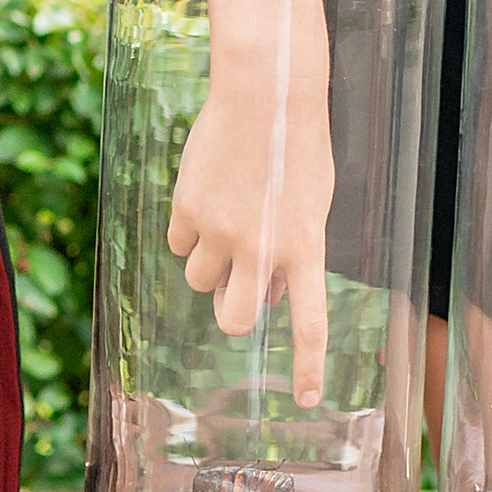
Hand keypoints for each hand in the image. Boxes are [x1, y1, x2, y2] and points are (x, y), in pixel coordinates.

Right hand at [166, 64, 336, 407]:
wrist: (264, 92)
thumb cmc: (296, 143)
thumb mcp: (312, 201)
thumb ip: (294, 249)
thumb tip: (270, 292)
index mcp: (304, 247)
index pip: (310, 321)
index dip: (308, 366)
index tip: (308, 400)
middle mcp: (261, 248)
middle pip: (233, 319)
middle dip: (230, 311)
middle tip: (235, 285)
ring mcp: (220, 231)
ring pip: (199, 279)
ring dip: (209, 260)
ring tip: (225, 211)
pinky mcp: (187, 210)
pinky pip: (178, 242)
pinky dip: (188, 228)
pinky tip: (207, 190)